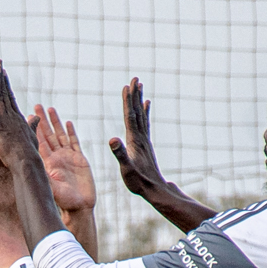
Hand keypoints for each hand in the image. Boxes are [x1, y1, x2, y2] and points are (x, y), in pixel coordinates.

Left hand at [0, 61, 39, 171]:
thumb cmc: (29, 154)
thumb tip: (36, 118)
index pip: (10, 98)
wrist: (27, 162)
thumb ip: (33, 126)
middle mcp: (12, 115)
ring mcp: (5, 118)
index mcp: (18, 119)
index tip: (3, 73)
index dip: (6, 85)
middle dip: (1, 76)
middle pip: (5, 91)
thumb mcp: (32, 137)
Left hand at [34, 105, 95, 213]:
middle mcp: (56, 158)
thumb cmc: (64, 201)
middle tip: (36, 106)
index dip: (34, 128)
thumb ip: (45, 176)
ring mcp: (68, 158)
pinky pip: (74, 142)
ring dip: (55, 122)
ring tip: (50, 109)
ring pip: (60, 135)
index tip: (27, 116)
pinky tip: (67, 123)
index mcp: (48, 163)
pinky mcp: (80, 160)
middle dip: (42, 120)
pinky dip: (70, 132)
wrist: (80, 207)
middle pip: (48, 135)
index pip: (39, 142)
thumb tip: (33, 168)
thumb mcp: (52, 187)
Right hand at [108, 78, 167, 195]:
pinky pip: (144, 124)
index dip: (128, 101)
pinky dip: (145, 112)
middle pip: (137, 111)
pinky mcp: (145, 145)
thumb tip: (112, 139)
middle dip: (135, 95)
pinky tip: (146, 105)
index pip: (130, 116)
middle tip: (136, 78)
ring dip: (140, 100)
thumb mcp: (126, 169)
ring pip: (141, 115)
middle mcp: (141, 137)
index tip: (127, 86)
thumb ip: (120, 154)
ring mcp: (144, 140)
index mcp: (134, 141)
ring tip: (140, 86)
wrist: (154, 189)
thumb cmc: (138, 182)